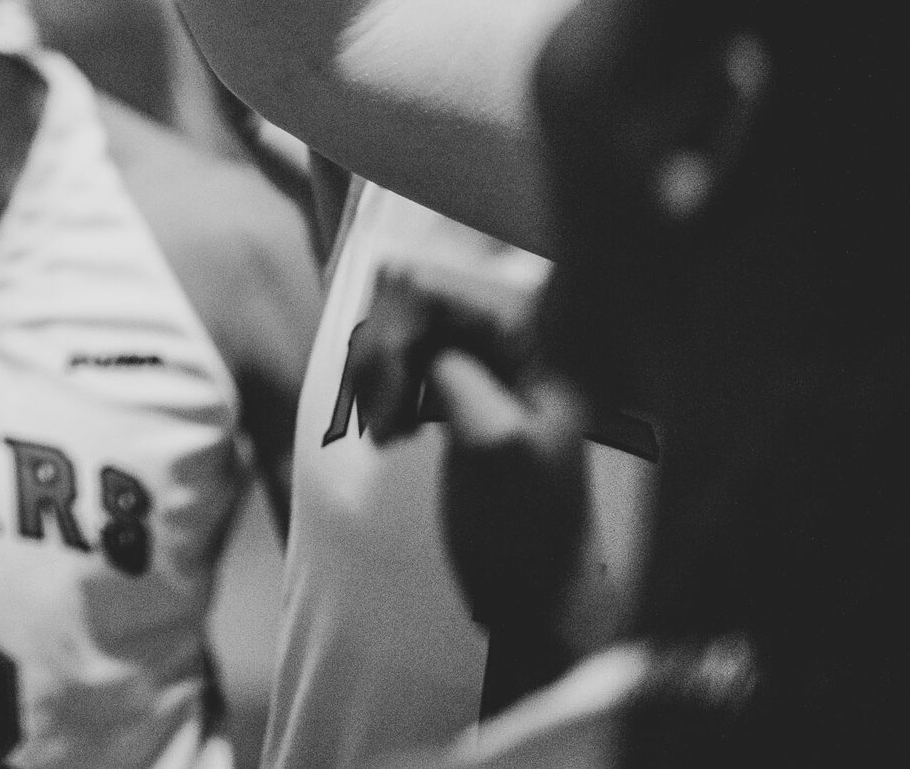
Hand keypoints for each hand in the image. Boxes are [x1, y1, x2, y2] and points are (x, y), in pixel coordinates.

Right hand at [350, 263, 591, 672]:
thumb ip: (459, 374)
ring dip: (383, 377)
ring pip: (416, 351)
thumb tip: (416, 337)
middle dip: (392, 351)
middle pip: (437, 322)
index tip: (372, 337)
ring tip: (379, 429)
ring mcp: (485, 397)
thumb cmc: (520, 528)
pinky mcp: (459, 423)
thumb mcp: (494, 441)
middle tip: (372, 405)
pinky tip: (386, 434)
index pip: (471, 306)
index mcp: (536, 370)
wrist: (529, 602)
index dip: (417, 308)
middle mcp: (514, 373)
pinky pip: (412, 383)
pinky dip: (388, 399)